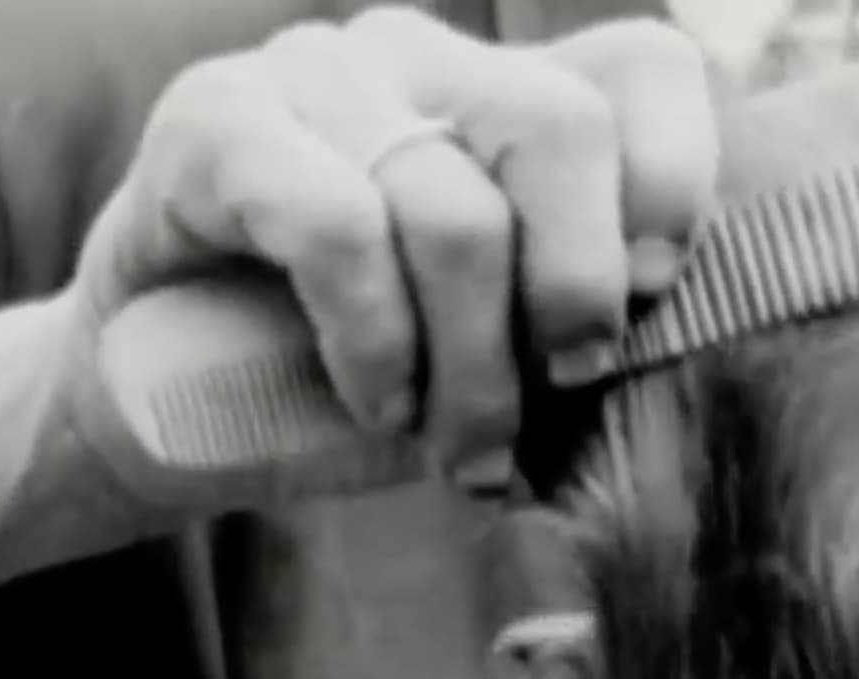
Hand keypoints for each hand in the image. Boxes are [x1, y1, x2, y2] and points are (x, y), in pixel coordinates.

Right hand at [75, 7, 719, 493]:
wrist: (166, 409)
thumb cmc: (360, 381)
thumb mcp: (503, 355)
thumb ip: (583, 328)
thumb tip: (692, 359)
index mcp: (506, 93)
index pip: (647, 74)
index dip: (672, 191)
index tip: (648, 311)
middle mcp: (418, 56)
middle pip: (560, 128)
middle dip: (574, 292)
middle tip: (560, 390)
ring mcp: (312, 75)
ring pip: (450, 210)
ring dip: (468, 369)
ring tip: (455, 443)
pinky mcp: (213, 122)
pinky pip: (338, 229)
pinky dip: (373, 344)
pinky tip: (373, 401)